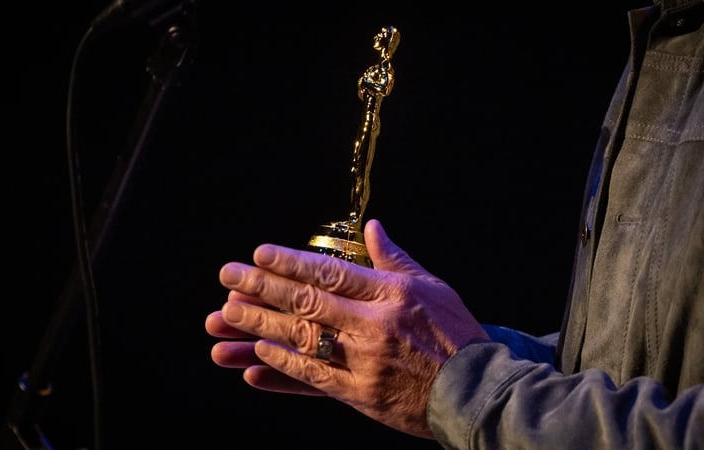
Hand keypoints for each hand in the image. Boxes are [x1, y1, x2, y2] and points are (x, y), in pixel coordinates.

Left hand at [205, 218, 489, 437]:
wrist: (477, 389)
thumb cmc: (456, 334)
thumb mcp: (432, 286)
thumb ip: (395, 258)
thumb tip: (373, 226)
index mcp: (392, 293)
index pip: (330, 271)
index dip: (290, 262)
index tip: (259, 253)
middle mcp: (374, 323)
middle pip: (308, 300)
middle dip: (262, 286)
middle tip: (227, 276)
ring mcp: (366, 360)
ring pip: (303, 336)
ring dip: (261, 324)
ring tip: (226, 313)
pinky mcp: (361, 393)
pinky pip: (314, 375)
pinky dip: (284, 363)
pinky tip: (258, 352)